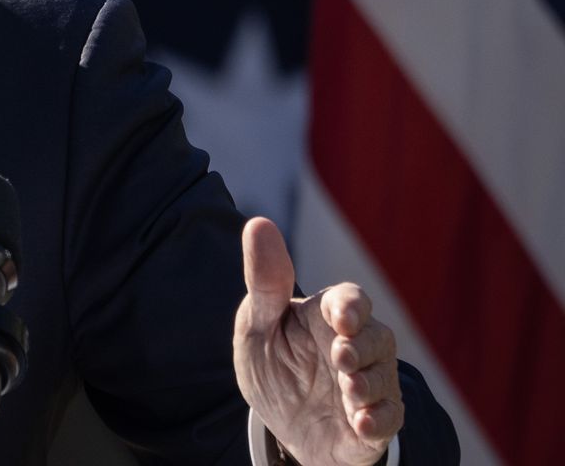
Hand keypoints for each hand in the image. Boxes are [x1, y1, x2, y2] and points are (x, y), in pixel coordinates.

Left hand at [233, 218, 400, 465]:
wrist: (280, 422)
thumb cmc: (273, 362)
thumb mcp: (258, 323)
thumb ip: (264, 281)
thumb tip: (259, 223)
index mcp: (327, 316)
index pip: (350, 300)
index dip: (350, 306)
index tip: (341, 318)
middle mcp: (356, 346)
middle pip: (377, 337)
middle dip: (363, 346)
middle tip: (342, 356)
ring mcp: (369, 384)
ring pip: (385, 377)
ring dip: (369, 383)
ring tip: (350, 390)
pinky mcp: (374, 421)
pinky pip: (390, 418)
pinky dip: (379, 419)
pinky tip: (362, 423)